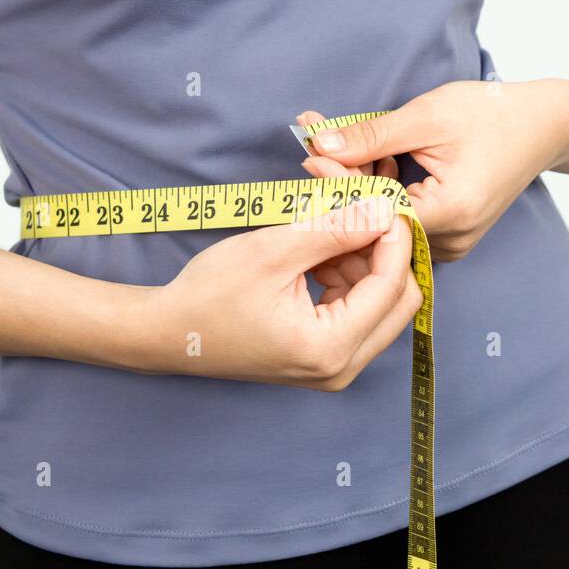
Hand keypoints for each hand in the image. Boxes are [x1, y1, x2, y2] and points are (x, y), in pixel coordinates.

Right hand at [147, 197, 422, 389]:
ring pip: (381, 305)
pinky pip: (358, 313)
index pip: (390, 287)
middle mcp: (341, 368)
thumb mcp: (274, 250)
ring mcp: (335, 369)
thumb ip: (336, 229)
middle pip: (399, 302)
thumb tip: (385, 209)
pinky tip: (319, 256)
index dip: (394, 237)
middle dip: (384, 253)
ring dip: (364, 263)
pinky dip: (348, 279)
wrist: (169, 332)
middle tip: (359, 214)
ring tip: (327, 233)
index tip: (384, 199)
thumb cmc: (210, 293)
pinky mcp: (325, 360)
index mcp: (330, 347)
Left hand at [297, 80, 568, 260]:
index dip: (339, 184)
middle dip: (344, 185)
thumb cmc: (493, 114)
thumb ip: (371, 136)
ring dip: (363, 191)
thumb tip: (319, 144)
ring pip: (387, 226)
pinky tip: (375, 168)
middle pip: (377, 223)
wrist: (545, 125)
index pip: (375, 210)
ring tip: (346, 153)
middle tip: (313, 151)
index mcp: (450, 213)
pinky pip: (404, 224)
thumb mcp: (427, 116)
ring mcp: (453, 245)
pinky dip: (384, 198)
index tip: (310, 155)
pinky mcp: (451, 238)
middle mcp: (452, 240)